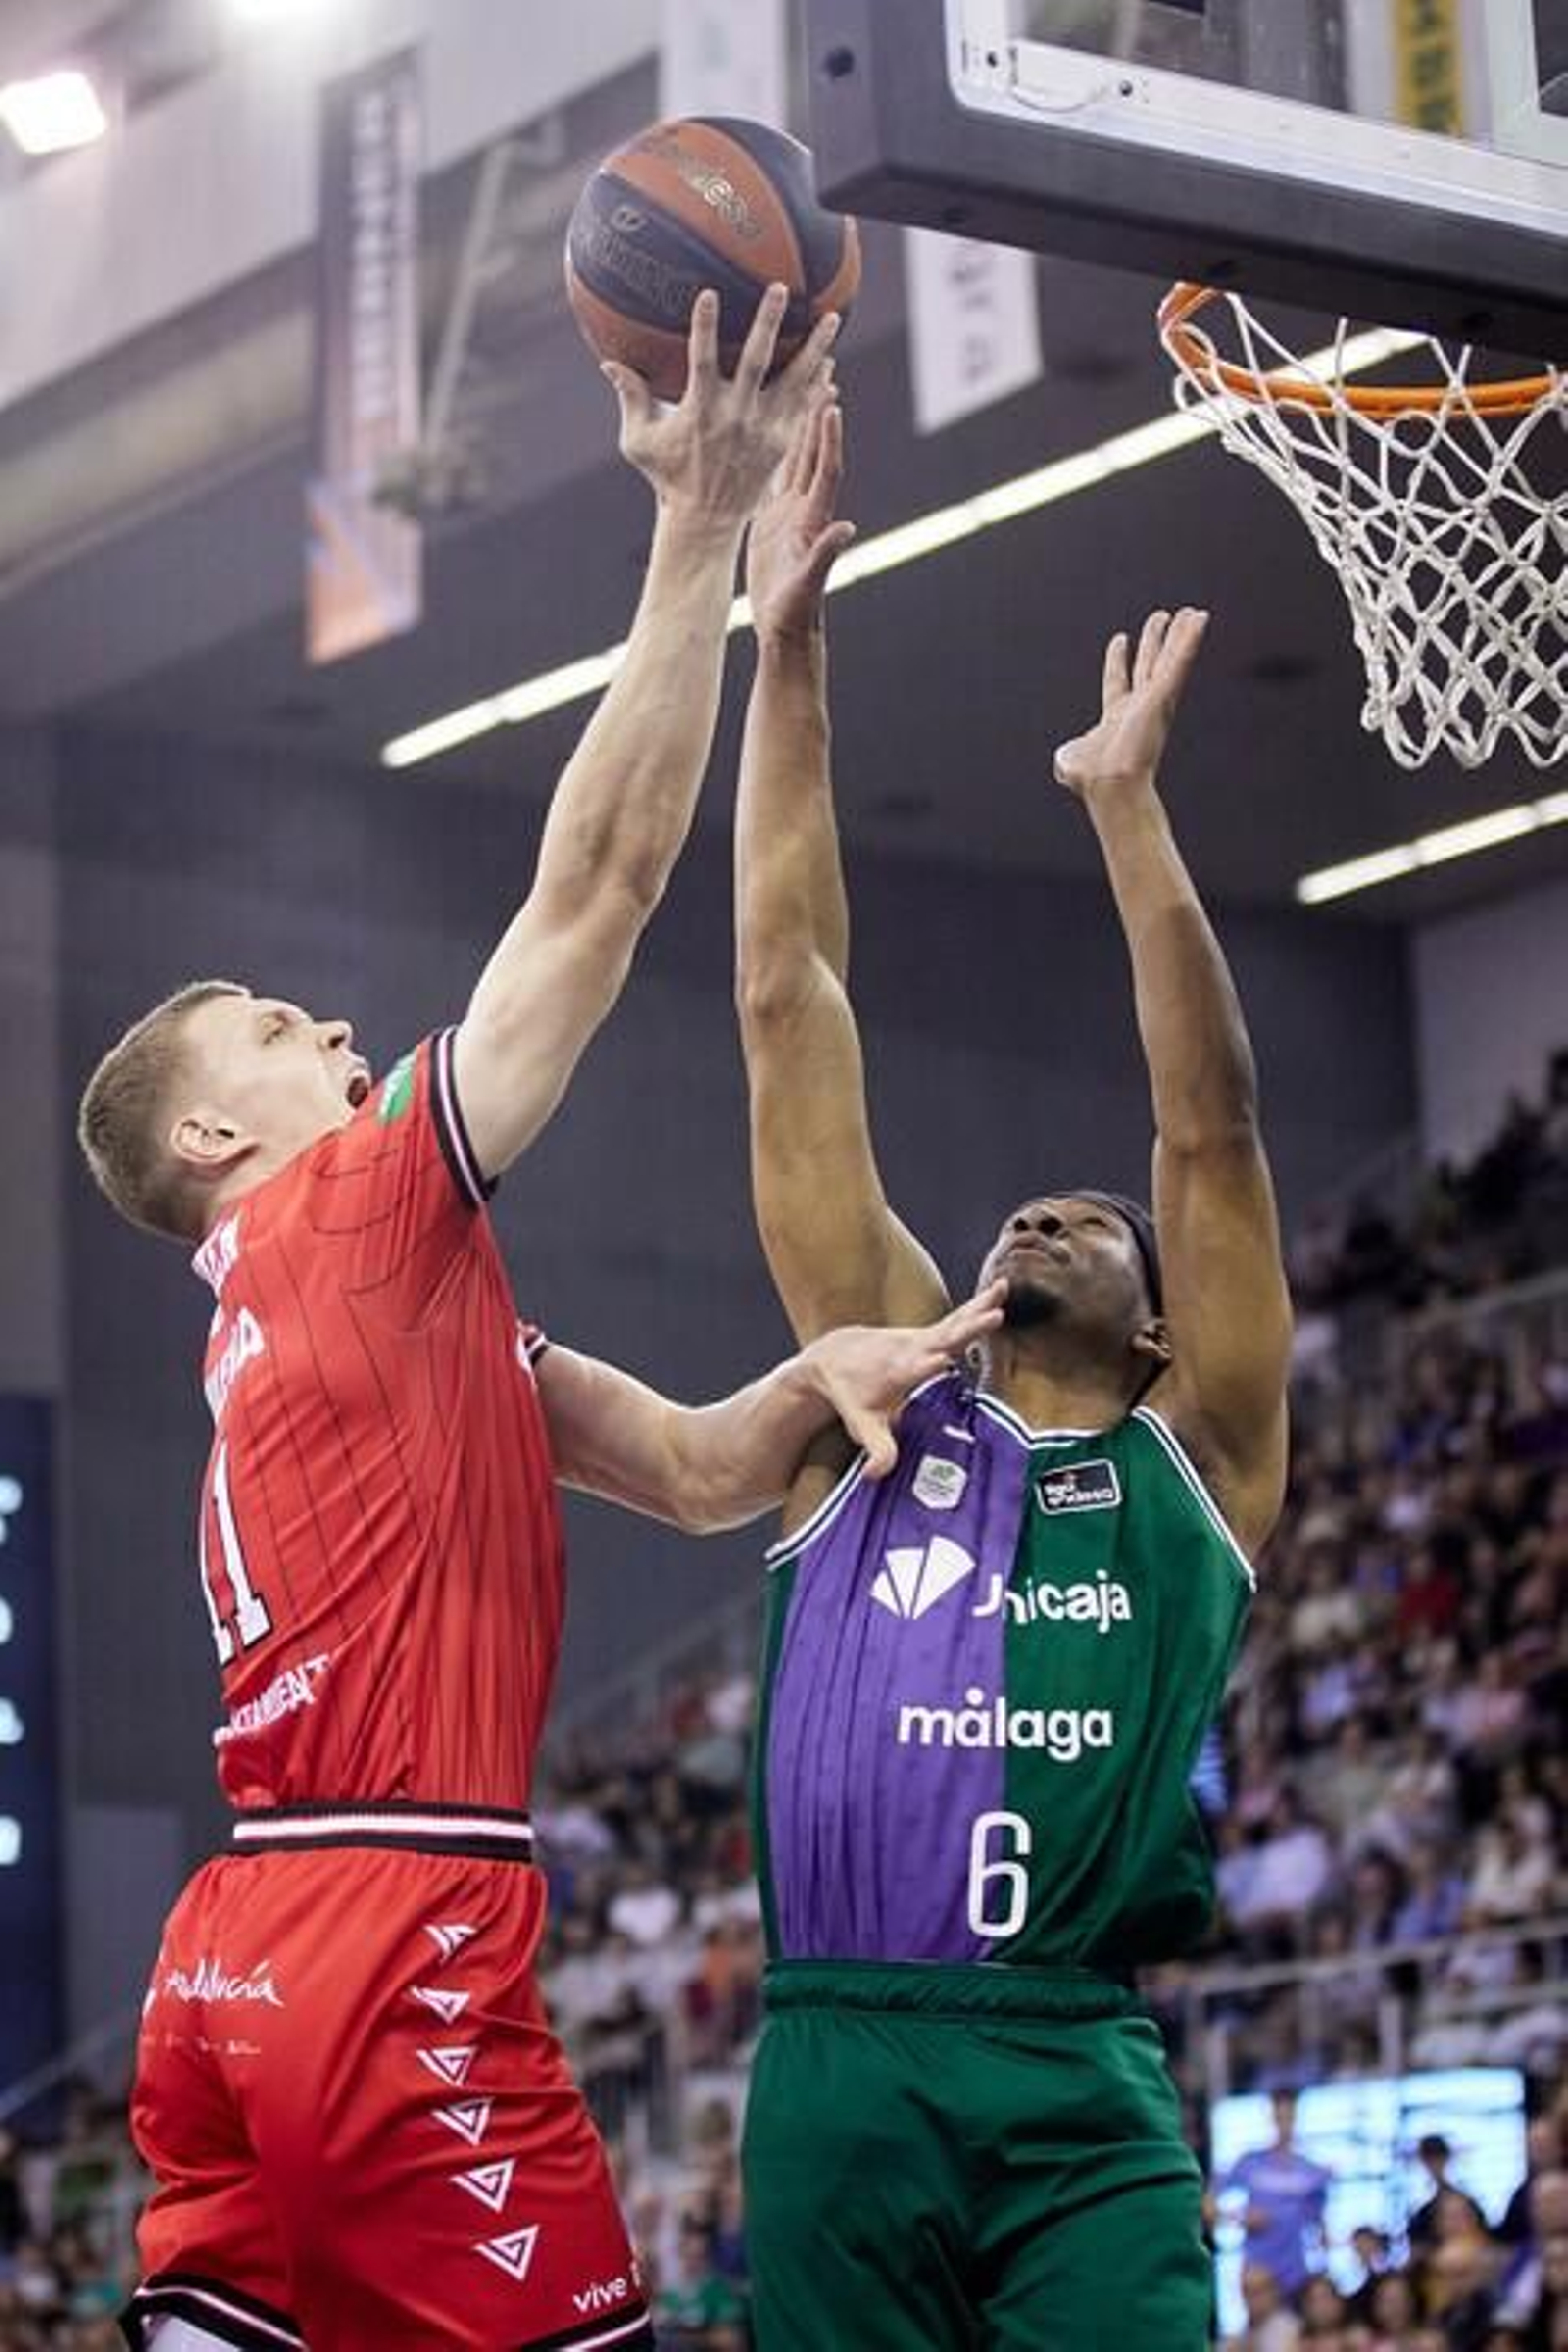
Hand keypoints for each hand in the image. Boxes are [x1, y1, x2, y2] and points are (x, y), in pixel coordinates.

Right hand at [602, 285, 840, 531]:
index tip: (709, 293)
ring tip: (832, 317)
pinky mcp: (780, 444)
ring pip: (794, 382)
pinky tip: (830, 360)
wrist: (705, 521)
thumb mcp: (640, 442)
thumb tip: (607, 362)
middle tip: (780, 289)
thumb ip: (630, 398)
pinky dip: (817, 384)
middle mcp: (736, 417)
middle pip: (757, 362)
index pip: (702, 360)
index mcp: (701, 411)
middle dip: (768, 323)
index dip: (705, 327)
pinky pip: (803, 408)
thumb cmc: (668, 478)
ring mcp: (763, 431)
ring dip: (814, 348)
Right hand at [745, 401, 855, 642]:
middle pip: (814, 452)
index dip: (828, 439)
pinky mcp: (769, 521)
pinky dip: (770, 451)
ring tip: (800, 384)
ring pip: (794, 457)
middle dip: (818, 412)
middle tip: (823, 371)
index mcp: (813, 520)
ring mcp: (788, 513)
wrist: (784, 629)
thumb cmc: (796, 612)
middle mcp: (804, 510)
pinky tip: (762, 427)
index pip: (825, 470)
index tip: (831, 403)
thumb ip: (826, 555)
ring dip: (798, 422)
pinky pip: (771, 477)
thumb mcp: (808, 585)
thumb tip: (846, 528)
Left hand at [801, 1282, 1006, 1478]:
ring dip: (980, 1306)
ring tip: (1003, 1288)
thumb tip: (875, 1475)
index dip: (927, 1366)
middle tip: (994, 1316)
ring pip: (955, 1320)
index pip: (915, 1369)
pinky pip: (958, 1317)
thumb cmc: (850, 1393)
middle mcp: (911, 1349)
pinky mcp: (929, 1331)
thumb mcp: (861, 1424)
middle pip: (944, 1336)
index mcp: (897, 1372)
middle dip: (967, 1328)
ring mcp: (921, 1336)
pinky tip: (998, 1291)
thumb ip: (875, 1449)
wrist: (833, 1355)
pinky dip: (978, 1305)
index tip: (943, 1359)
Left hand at [1054, 608, 1208, 803]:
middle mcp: (1139, 707)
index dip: (1118, 660)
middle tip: (1162, 617)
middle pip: (1149, 665)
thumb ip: (1067, 756)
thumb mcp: (1070, 761)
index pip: (1118, 681)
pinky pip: (1178, 662)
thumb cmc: (1091, 778)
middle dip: (1155, 641)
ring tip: (1191, 613)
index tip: (1120, 639)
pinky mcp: (1162, 695)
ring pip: (1170, 660)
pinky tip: (1198, 620)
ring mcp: (1153, 700)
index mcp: (1116, 718)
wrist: (1108, 782)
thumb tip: (1064, 763)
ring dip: (1181, 636)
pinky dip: (1189, 640)